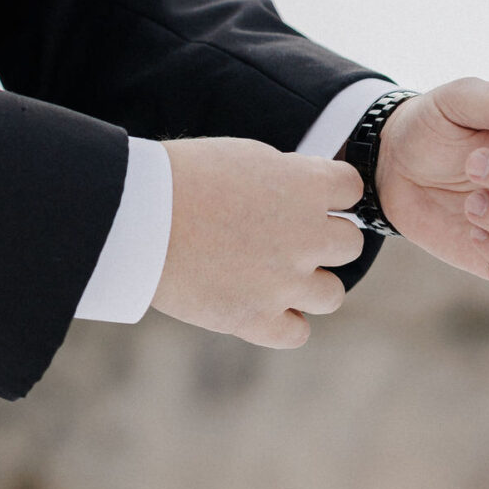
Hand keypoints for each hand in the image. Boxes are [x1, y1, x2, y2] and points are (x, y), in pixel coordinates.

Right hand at [152, 138, 365, 349]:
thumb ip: (288, 177)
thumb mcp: (245, 155)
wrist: (137, 215)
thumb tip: (306, 194)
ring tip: (273, 273)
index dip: (329, 191)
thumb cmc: (183, 175)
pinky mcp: (256, 319)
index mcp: (307, 187)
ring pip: (331, 295)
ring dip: (308, 283)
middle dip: (321, 238)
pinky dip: (284, 322)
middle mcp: (307, 237)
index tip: (304, 194)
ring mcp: (285, 283)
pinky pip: (297, 333)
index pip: (351, 189)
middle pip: (348, 244)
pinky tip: (261, 305)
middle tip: (284, 234)